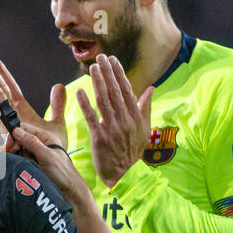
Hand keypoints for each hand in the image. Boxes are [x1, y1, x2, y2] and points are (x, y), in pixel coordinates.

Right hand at [0, 54, 67, 153]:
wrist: (57, 174)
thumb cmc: (56, 154)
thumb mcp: (57, 125)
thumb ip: (56, 106)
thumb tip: (59, 86)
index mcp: (22, 115)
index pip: (10, 90)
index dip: (2, 74)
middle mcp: (12, 121)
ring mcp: (9, 130)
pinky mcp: (10, 141)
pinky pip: (0, 124)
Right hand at [8, 122, 90, 208]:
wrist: (68, 192)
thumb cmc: (62, 173)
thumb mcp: (47, 156)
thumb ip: (32, 142)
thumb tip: (16, 131)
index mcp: (45, 138)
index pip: (24, 129)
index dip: (14, 135)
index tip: (9, 145)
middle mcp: (38, 145)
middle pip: (18, 141)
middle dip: (9, 147)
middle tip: (2, 156)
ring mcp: (34, 156)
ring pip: (16, 151)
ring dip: (9, 155)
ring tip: (0, 162)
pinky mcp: (31, 166)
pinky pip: (18, 161)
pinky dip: (12, 163)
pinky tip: (5, 166)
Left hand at [77, 54, 152, 188]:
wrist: (124, 175)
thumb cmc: (133, 151)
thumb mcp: (144, 130)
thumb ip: (146, 107)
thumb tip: (151, 88)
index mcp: (135, 117)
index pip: (126, 90)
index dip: (119, 73)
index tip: (113, 59)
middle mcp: (125, 120)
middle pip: (114, 92)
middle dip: (107, 73)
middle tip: (100, 57)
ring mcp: (112, 129)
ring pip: (104, 101)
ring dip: (98, 83)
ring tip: (92, 68)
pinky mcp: (99, 138)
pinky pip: (91, 118)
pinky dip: (85, 104)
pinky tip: (80, 92)